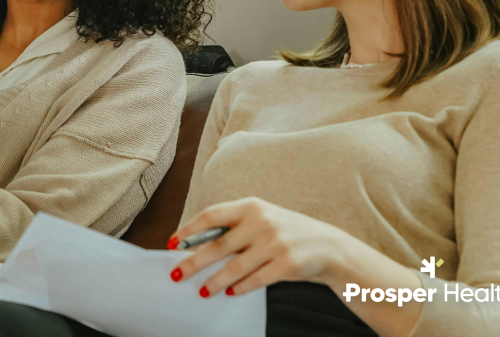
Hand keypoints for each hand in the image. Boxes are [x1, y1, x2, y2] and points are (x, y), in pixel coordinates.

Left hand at [168, 197, 349, 297]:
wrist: (328, 245)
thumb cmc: (284, 231)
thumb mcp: (261, 219)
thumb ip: (234, 227)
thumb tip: (196, 245)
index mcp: (250, 206)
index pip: (211, 216)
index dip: (189, 229)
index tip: (172, 243)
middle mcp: (261, 222)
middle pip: (218, 245)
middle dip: (194, 262)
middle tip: (177, 275)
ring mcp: (275, 242)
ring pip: (235, 267)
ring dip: (216, 281)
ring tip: (203, 291)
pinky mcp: (287, 263)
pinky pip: (256, 279)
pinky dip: (241, 288)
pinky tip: (230, 293)